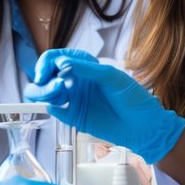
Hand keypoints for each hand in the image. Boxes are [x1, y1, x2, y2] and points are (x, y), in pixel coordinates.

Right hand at [24, 48, 184, 163]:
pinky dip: (50, 107)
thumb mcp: (110, 76)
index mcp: (83, 66)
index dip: (47, 62)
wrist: (142, 125)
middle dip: (42, 78)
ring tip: (58, 94)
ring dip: (44, 91)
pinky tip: (59, 107)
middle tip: (54, 84)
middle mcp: (74, 81)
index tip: (53, 69)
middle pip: (44, 75)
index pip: (55, 58)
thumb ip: (85, 68)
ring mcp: (72, 99)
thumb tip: (62, 65)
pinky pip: (53, 110)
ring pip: (43, 92)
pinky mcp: (72, 116)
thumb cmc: (132, 97)